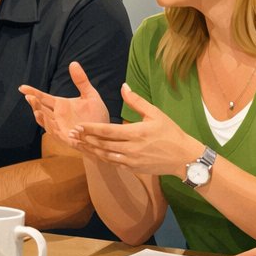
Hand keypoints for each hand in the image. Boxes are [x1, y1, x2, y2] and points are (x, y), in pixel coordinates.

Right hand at [20, 60, 110, 141]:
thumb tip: (73, 63)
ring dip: (39, 114)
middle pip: (41, 108)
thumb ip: (81, 80)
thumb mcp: (90, 95)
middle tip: (29, 96)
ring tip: (36, 108)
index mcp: (60, 105)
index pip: (43, 97)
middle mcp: (57, 116)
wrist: (104, 133)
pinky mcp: (64, 136)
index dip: (33, 92)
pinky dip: (48, 125)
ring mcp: (59, 126)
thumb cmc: (96, 115)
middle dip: (34, 103)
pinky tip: (44, 118)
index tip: (22, 87)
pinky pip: (53, 131)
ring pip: (45, 120)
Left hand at [67, 83, 198, 176]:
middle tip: (72, 134)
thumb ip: (136, 101)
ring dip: (90, 149)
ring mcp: (131, 160)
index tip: (78, 125)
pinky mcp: (133, 168)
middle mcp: (131, 148)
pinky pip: (113, 163)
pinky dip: (101, 158)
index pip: (107, 131)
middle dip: (85, 139)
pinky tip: (94, 153)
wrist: (184, 157)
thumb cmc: (170, 132)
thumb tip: (123, 87)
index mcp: (136, 132)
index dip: (91, 128)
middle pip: (102, 144)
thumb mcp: (155, 113)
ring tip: (78, 143)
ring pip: (105, 155)